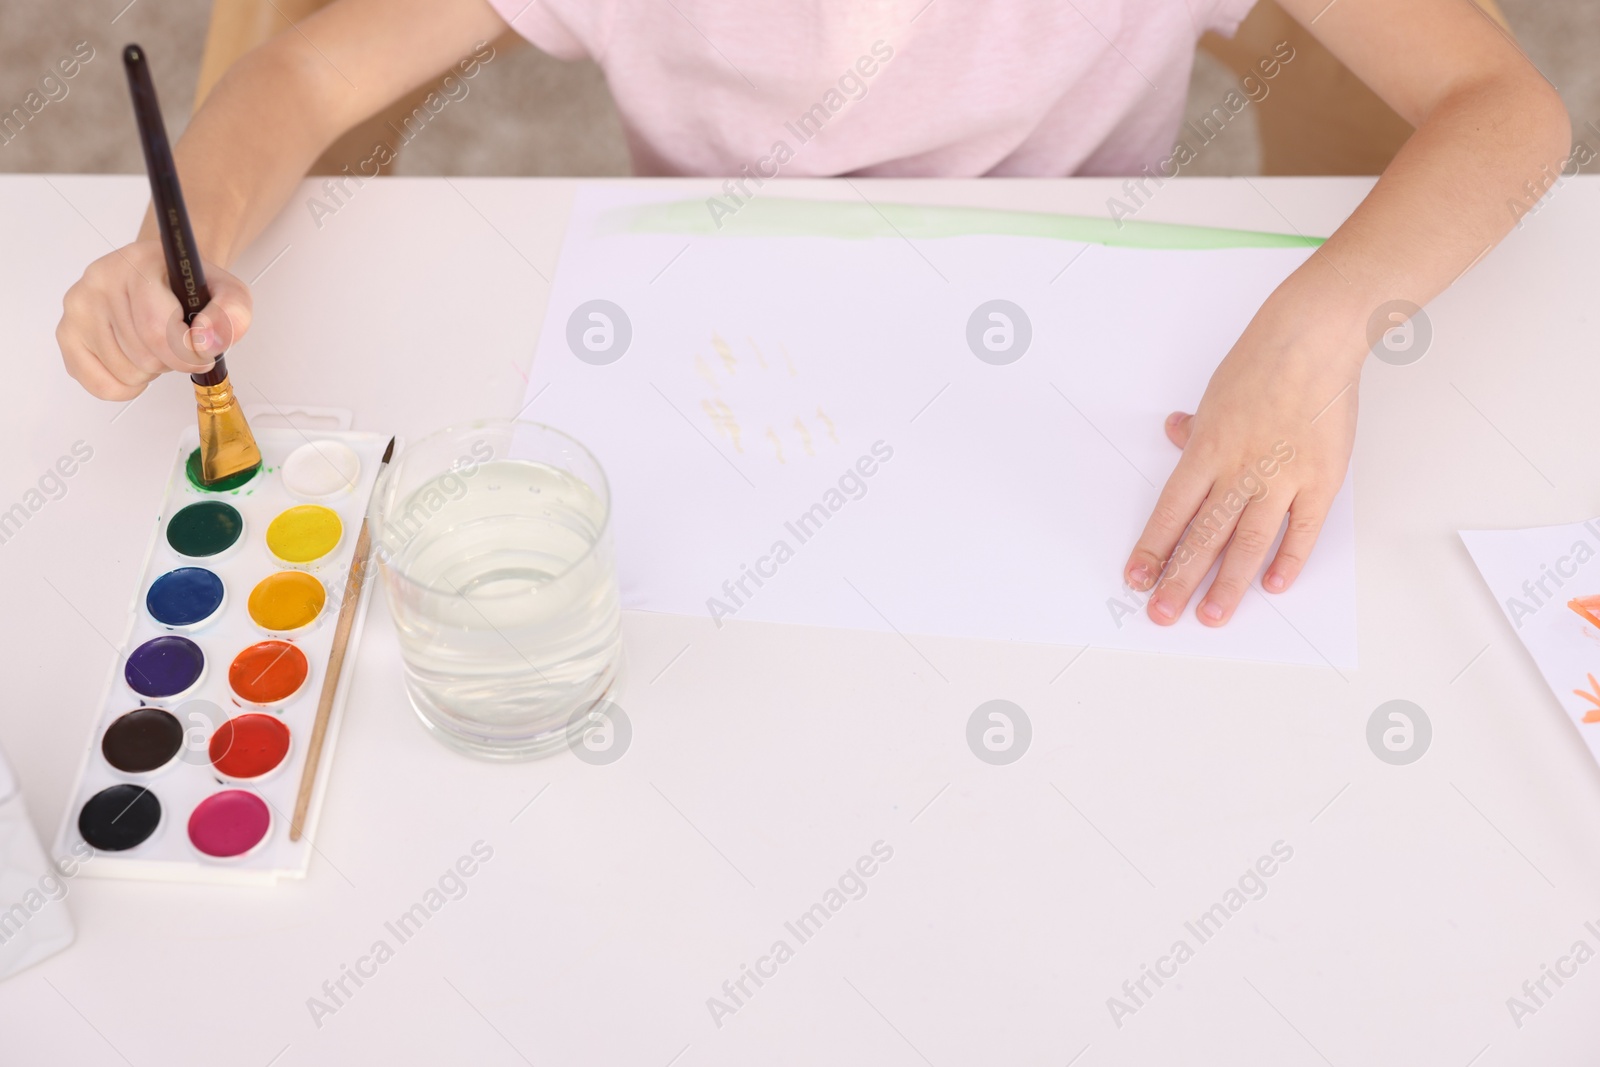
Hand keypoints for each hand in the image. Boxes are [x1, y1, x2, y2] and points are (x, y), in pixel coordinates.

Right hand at [57, 240, 252, 399]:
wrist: (164, 275)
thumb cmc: (190, 288)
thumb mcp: (229, 293)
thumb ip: (232, 315)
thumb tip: (205, 342)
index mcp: (139, 263)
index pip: (157, 330)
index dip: (187, 355)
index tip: (201, 354)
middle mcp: (100, 279)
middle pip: (144, 356)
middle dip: (172, 362)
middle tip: (176, 342)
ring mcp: (79, 306)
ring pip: (125, 373)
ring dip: (151, 371)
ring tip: (155, 344)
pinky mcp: (68, 333)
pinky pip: (100, 384)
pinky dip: (126, 387)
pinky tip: (136, 362)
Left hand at [1123, 320, 1359, 625]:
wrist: (1312, 340)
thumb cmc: (1262, 363)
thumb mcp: (1214, 394)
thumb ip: (1198, 428)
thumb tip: (1175, 433)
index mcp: (1206, 451)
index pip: (1171, 512)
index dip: (1153, 549)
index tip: (1138, 579)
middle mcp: (1239, 470)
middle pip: (1203, 536)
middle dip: (1180, 580)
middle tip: (1163, 614)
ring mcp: (1281, 478)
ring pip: (1248, 542)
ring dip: (1228, 583)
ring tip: (1212, 615)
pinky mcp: (1321, 479)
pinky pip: (1302, 529)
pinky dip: (1287, 559)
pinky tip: (1272, 585)